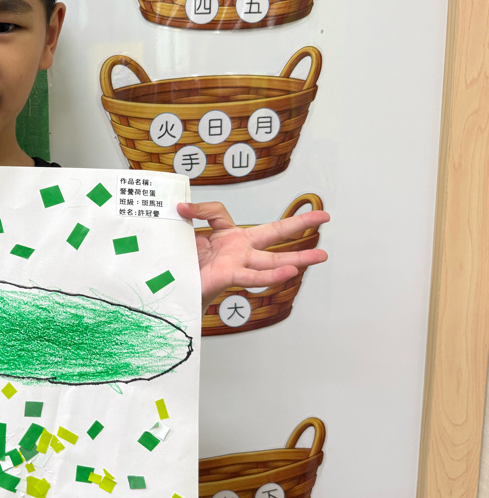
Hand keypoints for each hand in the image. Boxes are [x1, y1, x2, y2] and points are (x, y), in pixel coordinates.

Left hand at [177, 202, 329, 310]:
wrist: (174, 290)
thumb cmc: (184, 266)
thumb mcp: (185, 236)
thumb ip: (192, 219)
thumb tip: (181, 207)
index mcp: (225, 236)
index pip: (220, 213)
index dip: (200, 209)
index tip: (181, 209)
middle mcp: (237, 249)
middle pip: (272, 233)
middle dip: (299, 225)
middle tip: (324, 217)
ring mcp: (237, 263)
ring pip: (271, 260)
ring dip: (298, 259)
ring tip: (322, 256)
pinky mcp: (230, 277)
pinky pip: (253, 277)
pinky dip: (271, 275)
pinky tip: (291, 273)